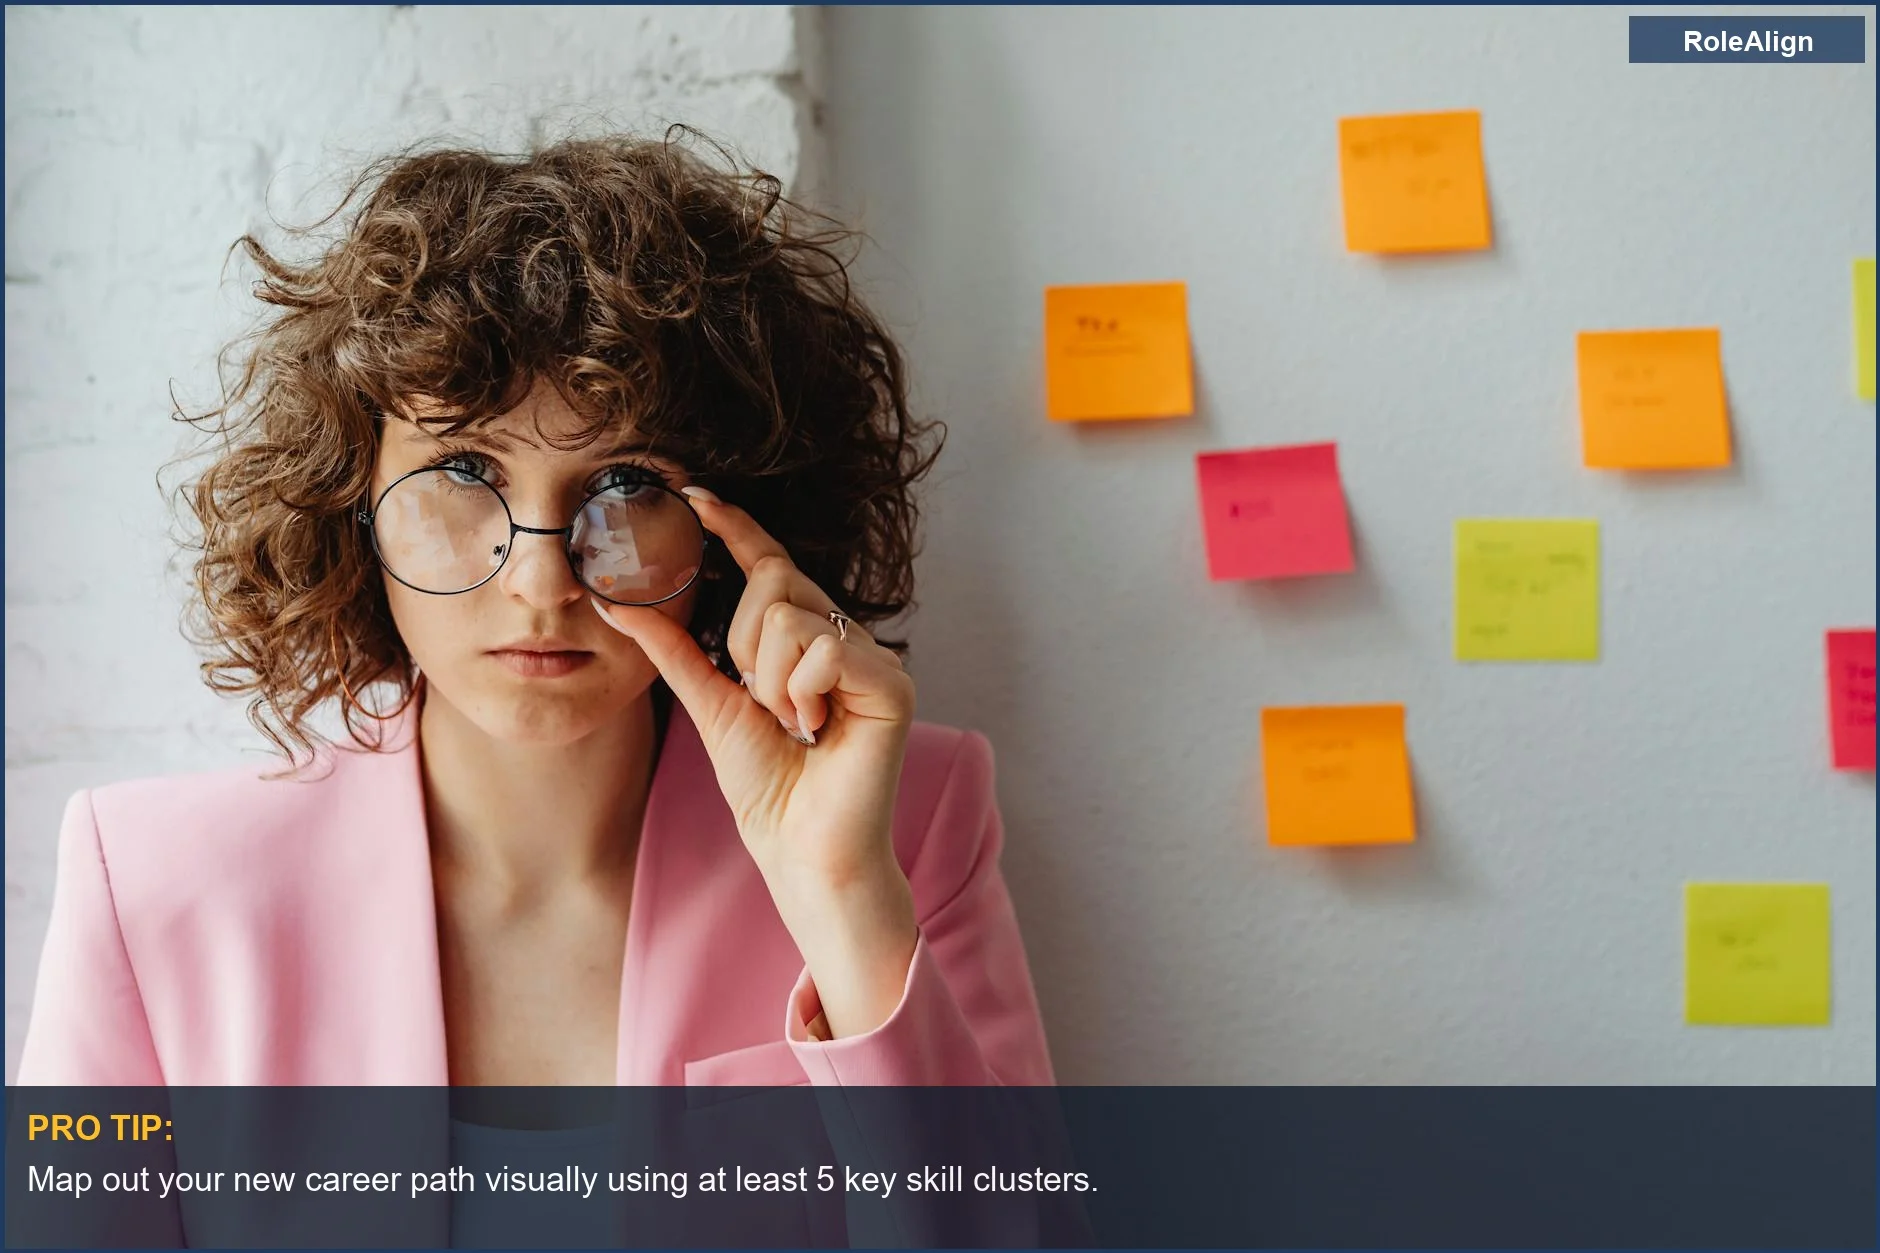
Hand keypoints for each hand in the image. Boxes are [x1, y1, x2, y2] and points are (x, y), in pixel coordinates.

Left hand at [591, 487, 918, 1035]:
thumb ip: (673, 648)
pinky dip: (801, 692)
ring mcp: (874, 657)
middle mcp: (845, 638)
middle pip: (773, 584)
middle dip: (744, 646)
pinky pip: (822, 647)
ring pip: (788, 615)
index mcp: (807, 640)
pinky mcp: (891, 683)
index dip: (736, 528)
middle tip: (766, 707)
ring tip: (794, 725)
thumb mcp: (710, 704)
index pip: (770, 565)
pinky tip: (815, 727)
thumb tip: (617, 601)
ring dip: (769, 680)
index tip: (694, 495)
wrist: (803, 852)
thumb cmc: (768, 788)